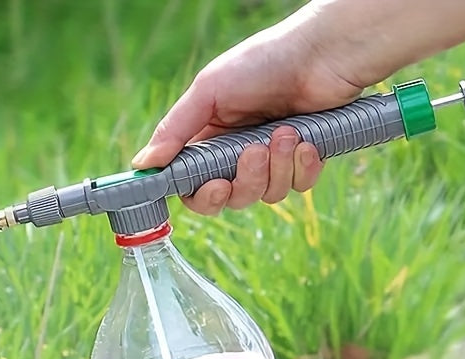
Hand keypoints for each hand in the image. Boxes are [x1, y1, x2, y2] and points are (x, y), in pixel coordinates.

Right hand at [131, 8, 363, 214]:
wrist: (321, 54)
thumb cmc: (263, 63)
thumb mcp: (209, 91)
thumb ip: (175, 131)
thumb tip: (142, 164)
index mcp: (209, 139)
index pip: (195, 187)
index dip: (203, 196)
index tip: (214, 186)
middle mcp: (237, 155)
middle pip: (232, 199)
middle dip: (246, 180)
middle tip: (255, 150)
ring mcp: (272, 161)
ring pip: (266, 195)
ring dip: (277, 166)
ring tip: (286, 131)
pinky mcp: (303, 163)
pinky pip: (298, 187)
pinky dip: (302, 166)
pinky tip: (307, 140)